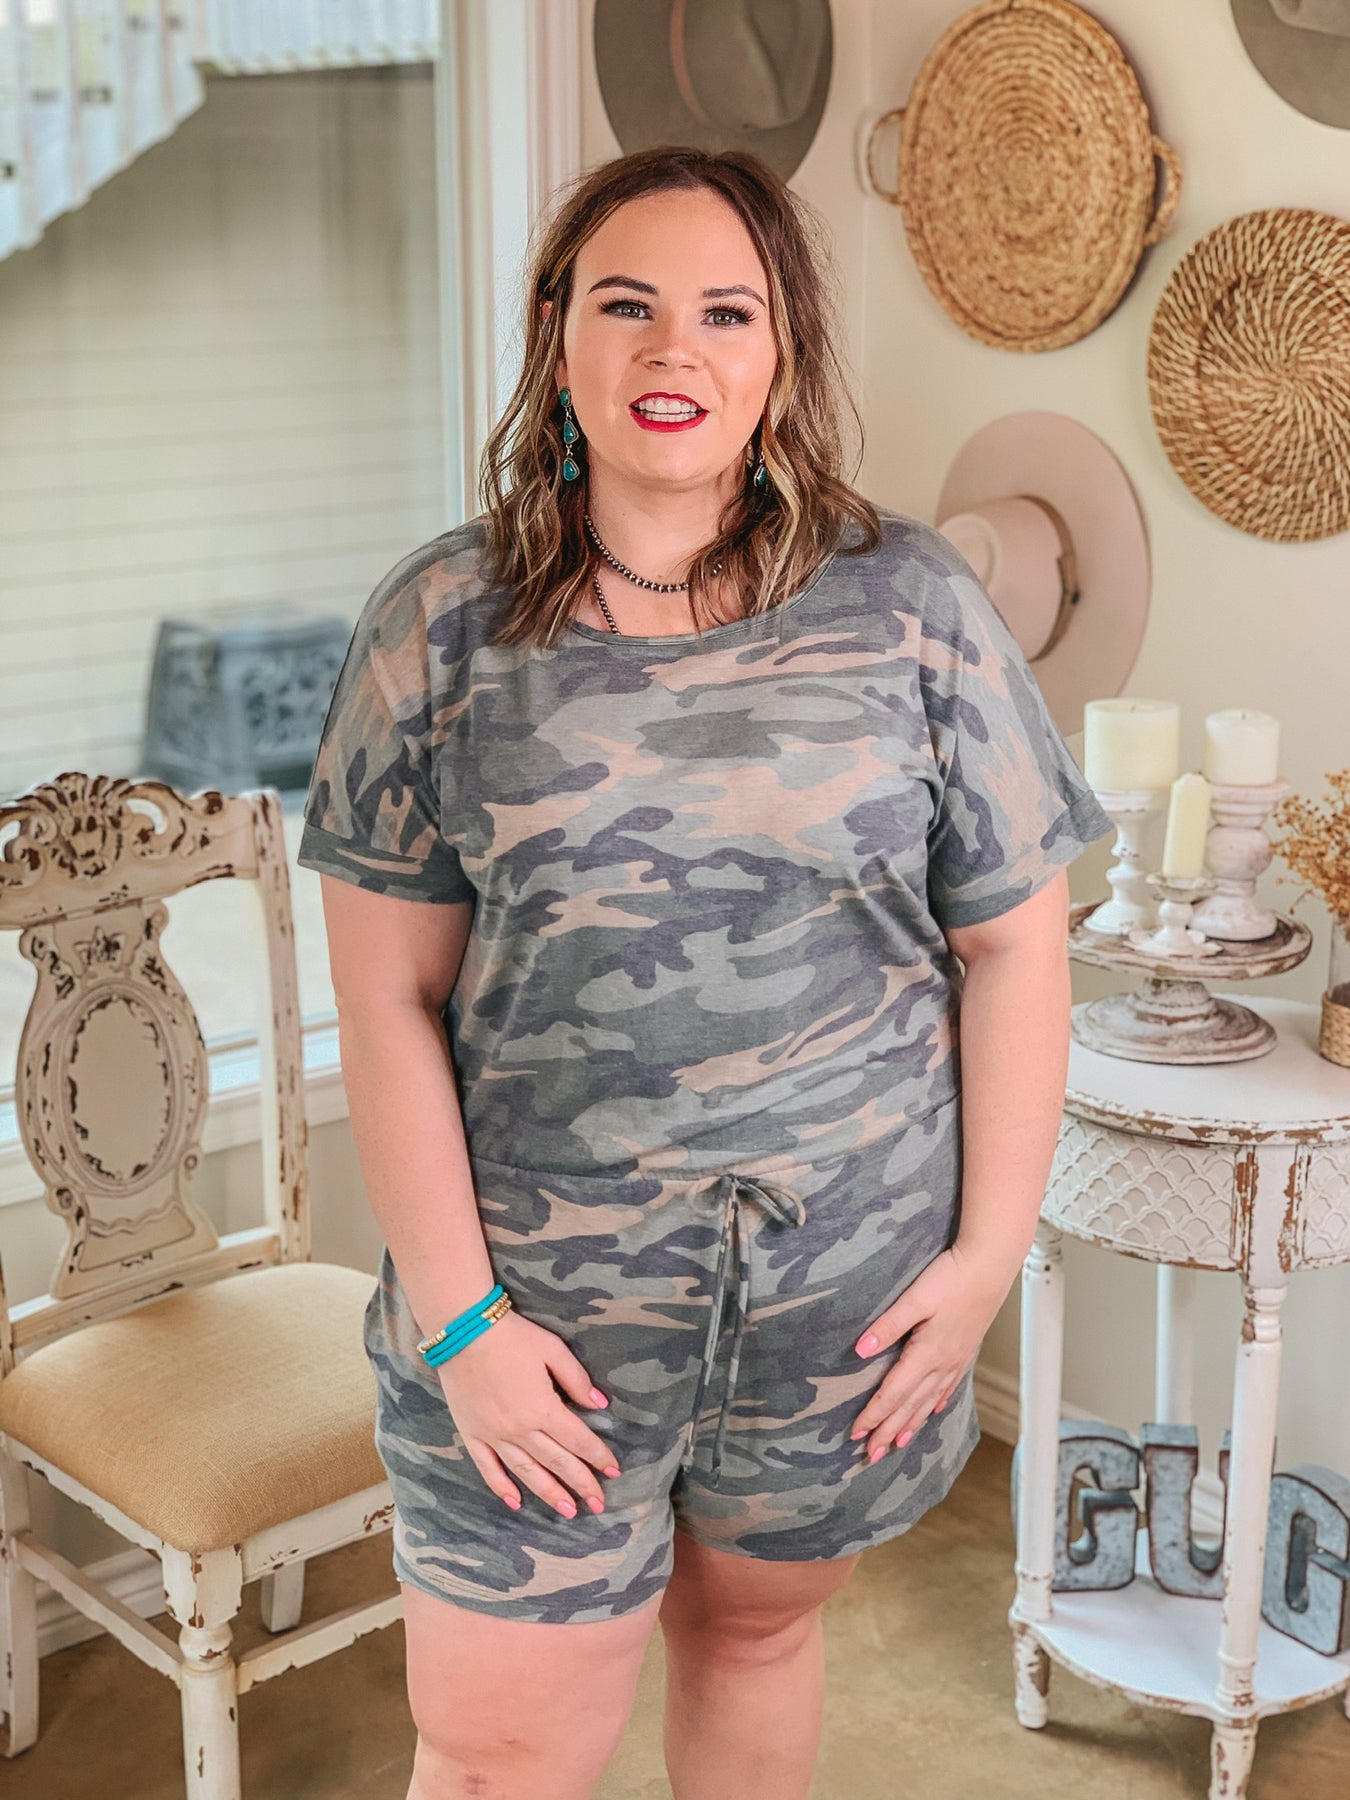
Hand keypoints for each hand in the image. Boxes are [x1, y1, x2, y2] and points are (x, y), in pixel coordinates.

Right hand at [433, 1310, 621, 1518]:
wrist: (463, 1331)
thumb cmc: (512, 1337)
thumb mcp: (552, 1350)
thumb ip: (577, 1380)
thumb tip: (600, 1404)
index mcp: (543, 1408)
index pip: (578, 1440)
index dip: (598, 1457)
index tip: (613, 1472)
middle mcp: (520, 1429)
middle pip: (557, 1462)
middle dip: (581, 1484)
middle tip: (598, 1504)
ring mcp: (494, 1435)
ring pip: (527, 1472)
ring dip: (549, 1493)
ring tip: (568, 1511)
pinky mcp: (472, 1434)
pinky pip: (488, 1468)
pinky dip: (501, 1487)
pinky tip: (515, 1502)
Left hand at [848, 1244, 1018, 1463]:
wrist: (990, 1265)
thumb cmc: (952, 1277)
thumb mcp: (914, 1298)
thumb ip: (887, 1326)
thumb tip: (860, 1350)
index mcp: (927, 1353)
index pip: (894, 1393)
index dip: (874, 1415)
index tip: (857, 1435)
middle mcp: (942, 1363)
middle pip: (910, 1406)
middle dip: (889, 1431)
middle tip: (872, 1456)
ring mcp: (956, 1359)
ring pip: (929, 1401)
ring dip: (912, 1424)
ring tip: (899, 1444)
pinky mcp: (964, 1349)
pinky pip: (948, 1386)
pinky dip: (936, 1402)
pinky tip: (933, 1411)